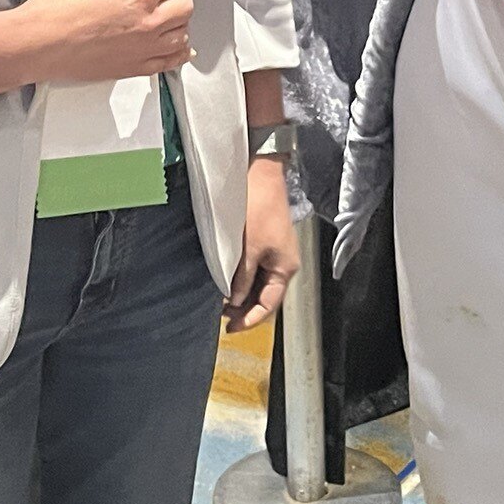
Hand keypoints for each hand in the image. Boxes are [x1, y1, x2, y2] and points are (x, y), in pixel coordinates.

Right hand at [8, 0, 194, 84]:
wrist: (38, 44)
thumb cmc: (56, 13)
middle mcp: (148, 23)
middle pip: (186, 5)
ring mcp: (144, 49)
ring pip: (184, 34)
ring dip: (176, 24)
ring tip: (162, 20)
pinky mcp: (136, 69)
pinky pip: (173, 61)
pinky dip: (177, 52)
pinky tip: (174, 45)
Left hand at [225, 155, 300, 330]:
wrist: (261, 174)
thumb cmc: (258, 208)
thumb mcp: (248, 248)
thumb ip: (242, 277)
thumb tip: (233, 301)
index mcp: (285, 268)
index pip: (268, 305)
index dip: (249, 319)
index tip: (229, 328)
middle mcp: (282, 263)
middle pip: (263, 296)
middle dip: (242, 307)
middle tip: (218, 315)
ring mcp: (273, 253)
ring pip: (256, 283)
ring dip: (239, 293)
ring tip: (217, 299)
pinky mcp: (263, 242)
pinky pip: (252, 269)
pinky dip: (239, 278)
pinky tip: (223, 279)